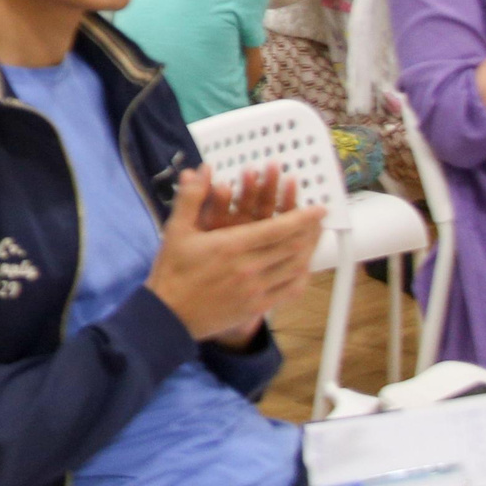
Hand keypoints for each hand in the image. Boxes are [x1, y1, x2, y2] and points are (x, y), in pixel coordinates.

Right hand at [144, 166, 324, 343]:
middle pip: (293, 246)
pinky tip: (303, 268)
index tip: (319, 208)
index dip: (303, 217)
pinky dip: (301, 277)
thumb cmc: (171, 271)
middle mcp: (248, 267)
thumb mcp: (176, 230)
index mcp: (231, 246)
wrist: (167, 316)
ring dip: (309, 251)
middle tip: (319, 220)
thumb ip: (192, 197)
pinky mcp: (256, 307)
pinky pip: (289, 291)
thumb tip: (203, 170)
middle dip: (310, 230)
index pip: (278, 228)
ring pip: (295, 268)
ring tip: (314, 239)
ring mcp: (255, 290)